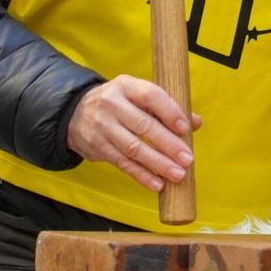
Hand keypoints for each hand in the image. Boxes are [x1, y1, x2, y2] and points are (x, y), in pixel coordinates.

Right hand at [66, 76, 197, 192]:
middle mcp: (112, 104)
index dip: (170, 112)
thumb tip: (196, 122)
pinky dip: (141, 175)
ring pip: (133, 148)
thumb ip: (167, 108)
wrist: (74, 113)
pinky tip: (158, 184)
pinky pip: (122, 163)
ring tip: (178, 174)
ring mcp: (102, 126)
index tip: (186, 129)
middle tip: (188, 159)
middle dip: (168, 144)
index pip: (151, 96)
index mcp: (126, 86)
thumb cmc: (119, 104)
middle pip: (143, 126)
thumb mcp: (137, 97)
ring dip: (158, 164)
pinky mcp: (97, 147)